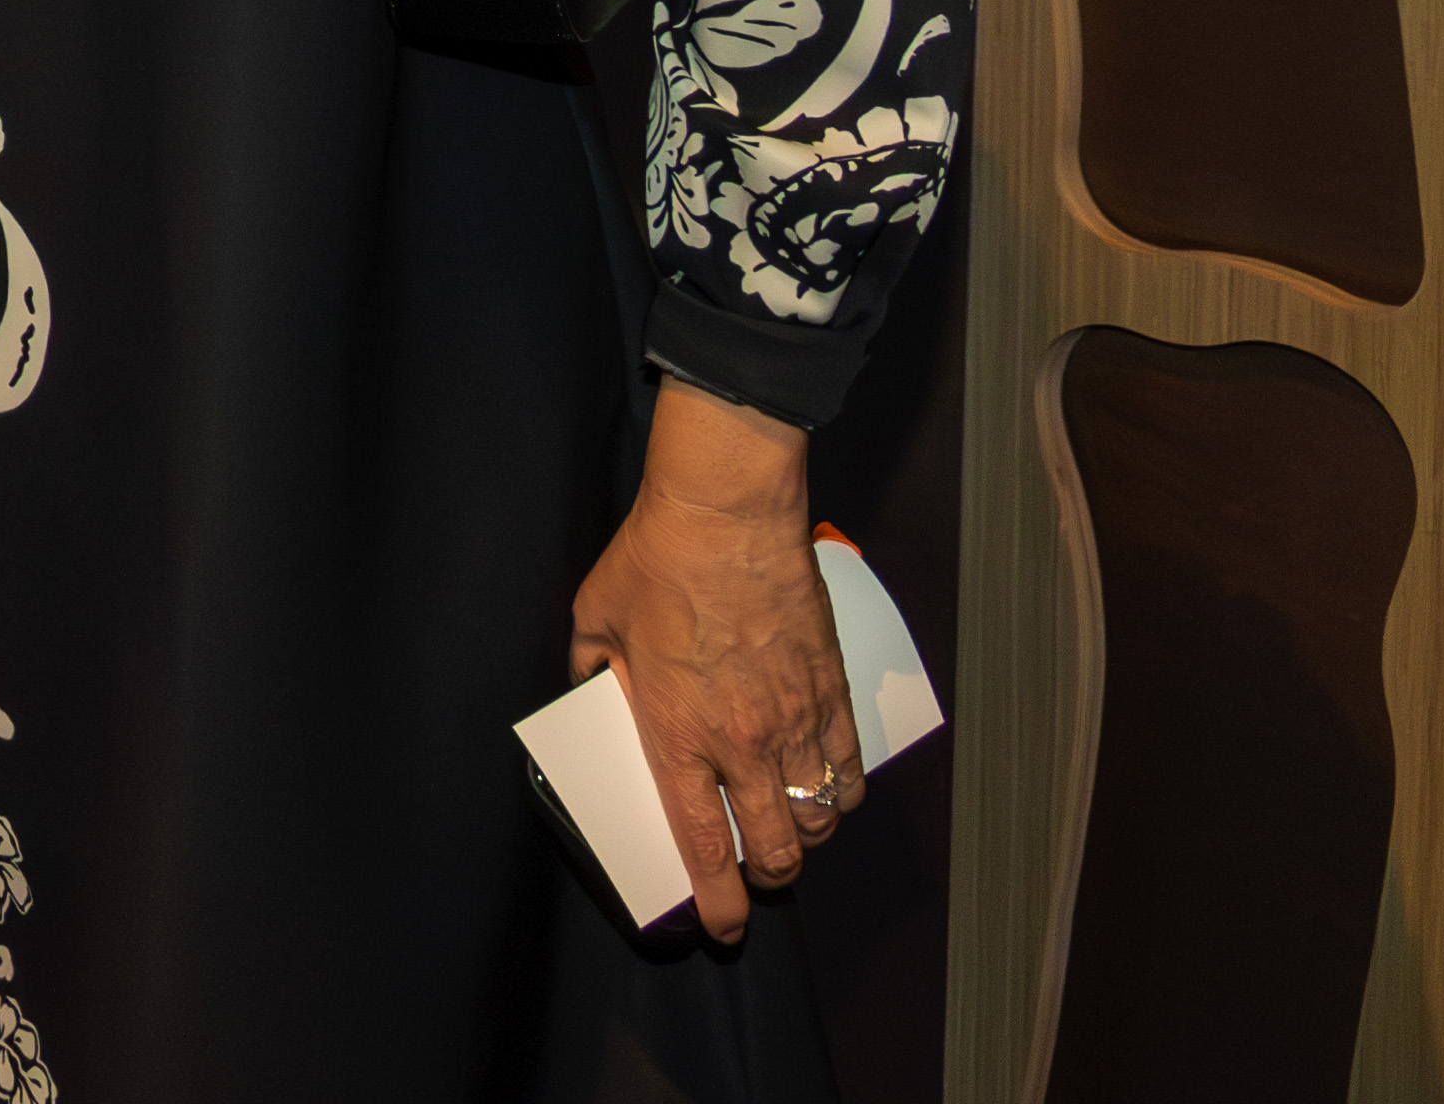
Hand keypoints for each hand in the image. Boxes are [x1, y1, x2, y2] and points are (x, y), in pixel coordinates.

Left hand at [568, 383, 853, 942]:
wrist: (726, 515)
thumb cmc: (653, 562)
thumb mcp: (595, 622)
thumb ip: (596, 672)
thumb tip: (600, 693)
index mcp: (676, 735)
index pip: (704, 847)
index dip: (719, 902)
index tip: (723, 927)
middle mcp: (741, 742)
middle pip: (776, 849)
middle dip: (767, 878)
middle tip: (756, 877)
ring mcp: (794, 720)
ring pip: (818, 818)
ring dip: (805, 838)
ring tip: (789, 831)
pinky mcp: (831, 693)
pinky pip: (848, 770)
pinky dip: (840, 794)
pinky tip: (827, 790)